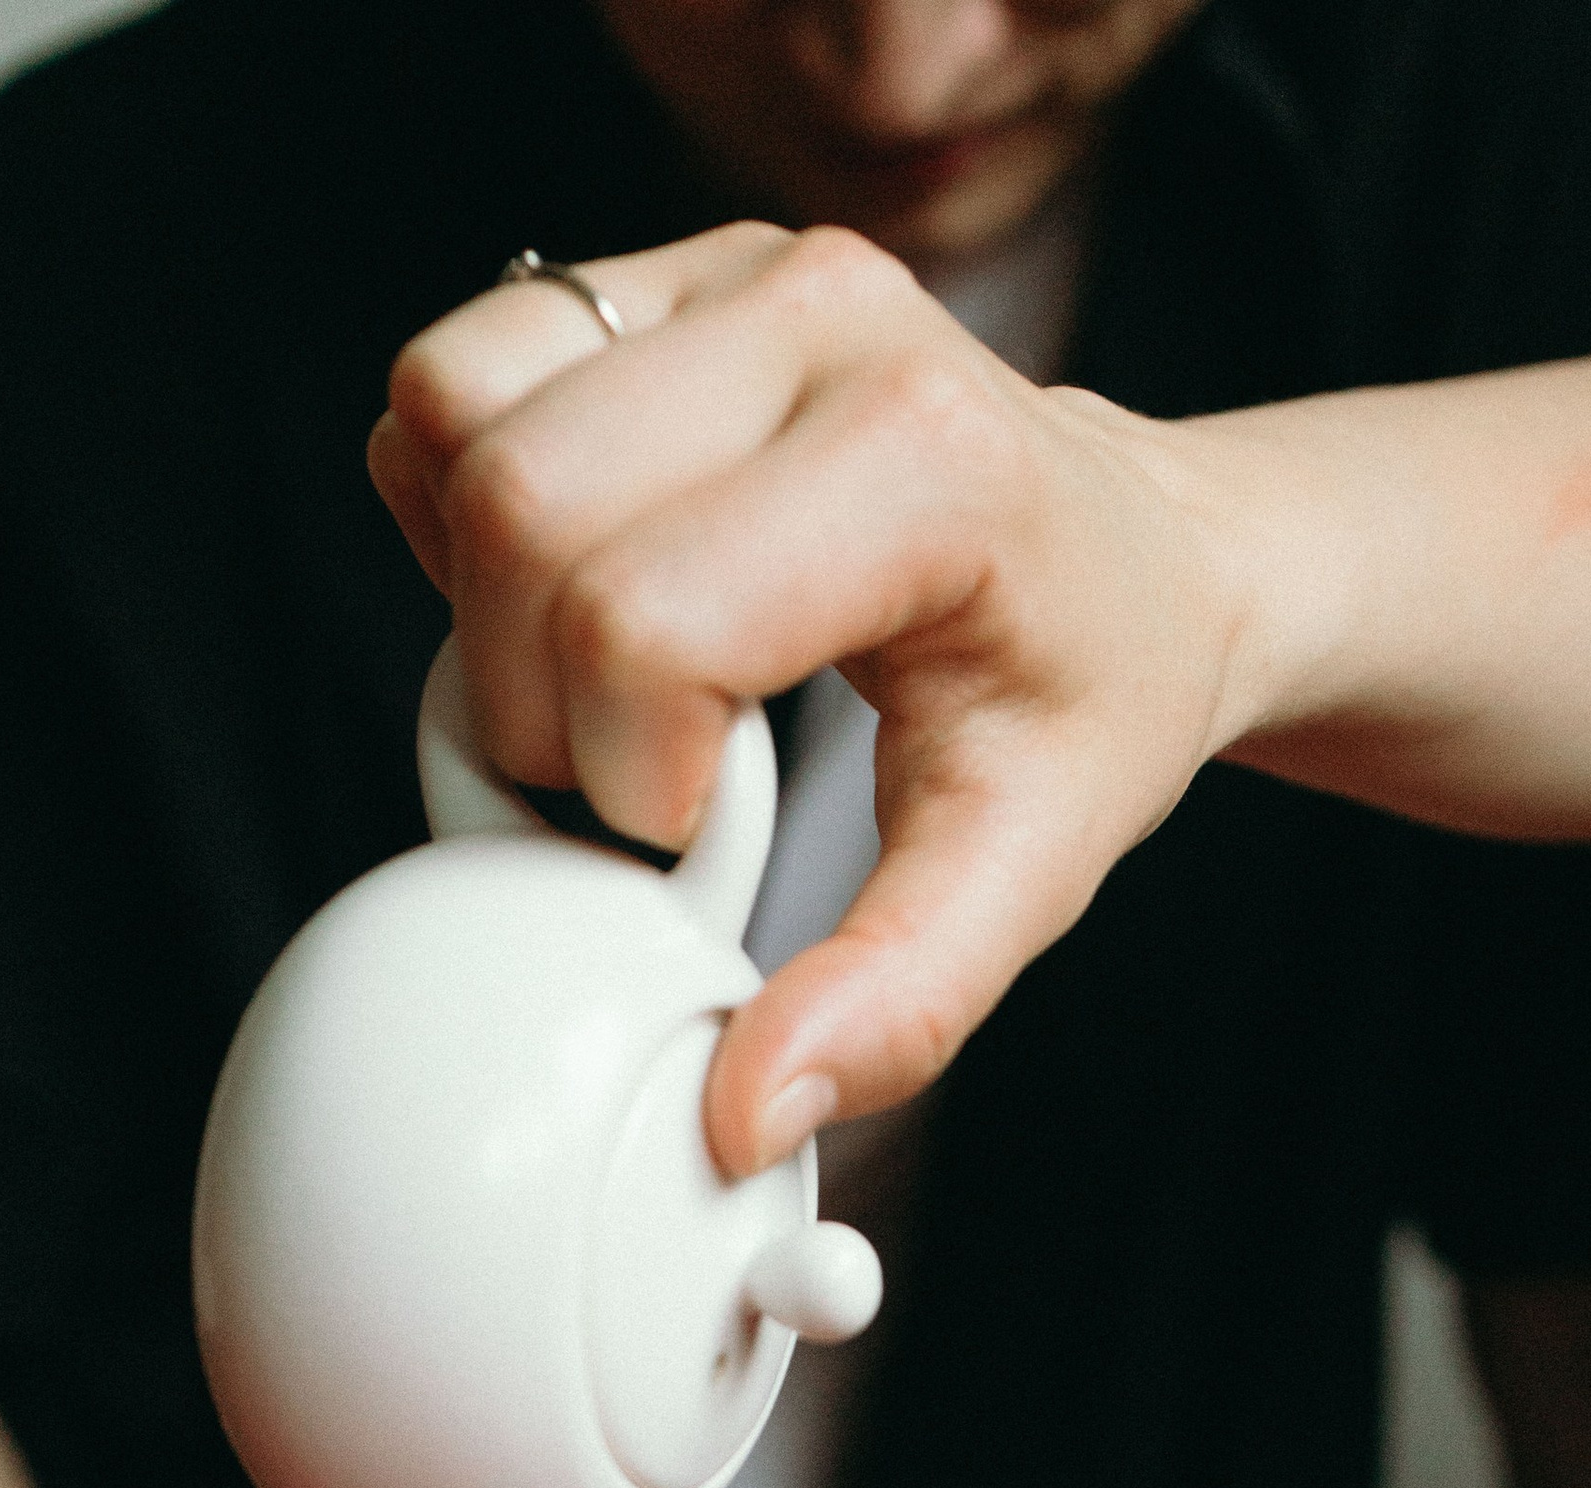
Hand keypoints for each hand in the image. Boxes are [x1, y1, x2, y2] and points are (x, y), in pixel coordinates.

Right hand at [372, 223, 1255, 1175]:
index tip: (708, 823)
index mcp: (926, 457)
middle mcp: (819, 312)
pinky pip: (451, 384)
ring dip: (478, 596)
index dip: (628, 769)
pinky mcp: (649, 272)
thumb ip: (895, 1004)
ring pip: (451, 419)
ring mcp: (723, 269)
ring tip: (605, 674)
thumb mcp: (1025, 873)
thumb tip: (745, 1116)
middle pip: (516, 513)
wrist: (1139, 553)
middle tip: (640, 769)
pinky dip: (461, 511)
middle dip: (535, 698)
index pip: (641, 618)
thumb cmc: (1083, 698)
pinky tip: (574, 585)